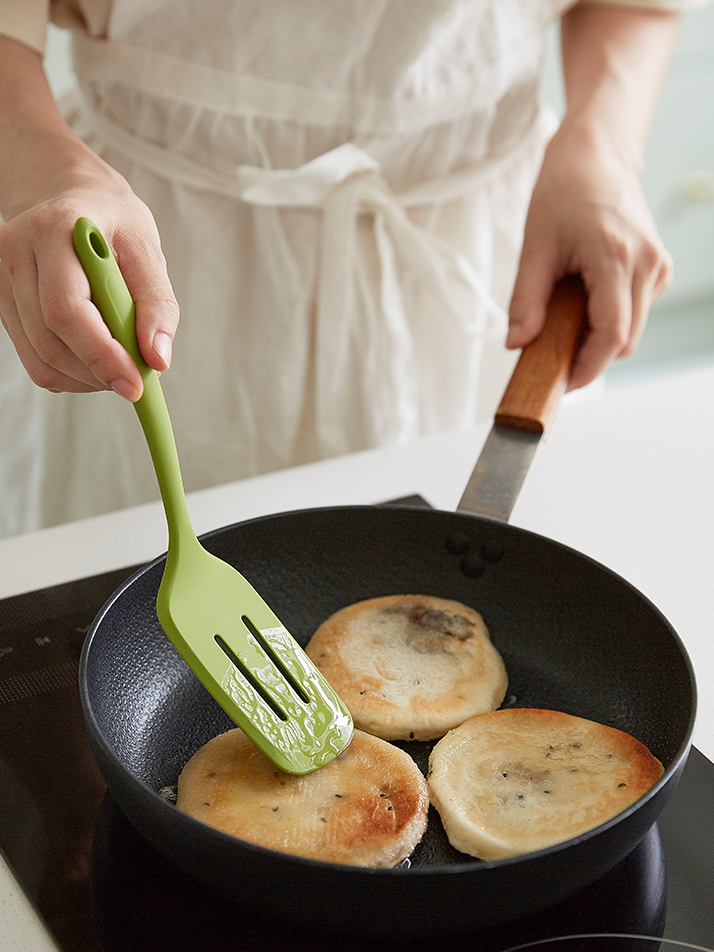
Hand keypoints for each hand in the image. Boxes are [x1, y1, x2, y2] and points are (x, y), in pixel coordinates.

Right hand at [0, 182, 178, 399]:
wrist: (67, 196)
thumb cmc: (112, 220)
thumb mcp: (146, 245)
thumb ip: (157, 302)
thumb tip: (157, 358)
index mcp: (54, 230)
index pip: (67, 309)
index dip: (102, 355)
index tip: (137, 384)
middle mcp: (16, 254)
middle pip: (51, 341)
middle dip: (99, 372)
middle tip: (137, 378)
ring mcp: (1, 280)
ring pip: (41, 359)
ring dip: (88, 378)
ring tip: (120, 364)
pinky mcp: (2, 304)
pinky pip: (35, 360)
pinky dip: (72, 373)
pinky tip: (95, 357)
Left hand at [507, 118, 671, 390]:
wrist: (597, 154)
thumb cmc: (564, 190)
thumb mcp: (534, 247)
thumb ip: (525, 300)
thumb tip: (516, 344)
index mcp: (616, 258)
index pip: (611, 335)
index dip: (587, 368)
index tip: (562, 383)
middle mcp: (647, 264)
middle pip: (624, 340)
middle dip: (589, 358)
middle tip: (552, 359)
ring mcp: (657, 266)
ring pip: (632, 330)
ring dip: (599, 339)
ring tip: (564, 322)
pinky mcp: (657, 268)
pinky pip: (635, 312)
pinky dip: (610, 320)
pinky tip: (584, 304)